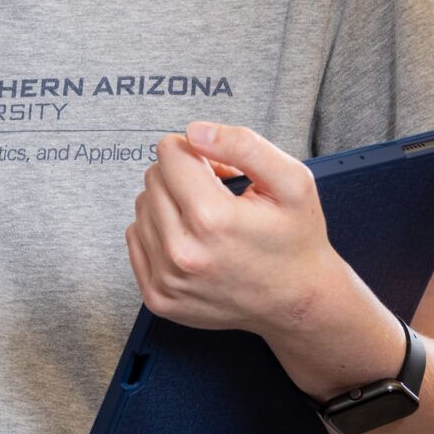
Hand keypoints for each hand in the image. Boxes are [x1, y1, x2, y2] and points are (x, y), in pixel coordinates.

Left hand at [124, 121, 368, 348]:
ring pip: (142, 207)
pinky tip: (193, 241)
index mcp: (212, 219)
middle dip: (183, 177)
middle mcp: (182, 252)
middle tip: (220, 196)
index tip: (220, 170)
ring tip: (209, 221)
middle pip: (153, 179)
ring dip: (170, 204)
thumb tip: (194, 132)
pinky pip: (135, 239)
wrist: (298, 301)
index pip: (169, 153)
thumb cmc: (296, 239)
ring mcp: (166, 279)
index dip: (197, 153)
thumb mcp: (292, 182)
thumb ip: (244, 145)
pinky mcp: (156, 297)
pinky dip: (160, 232)